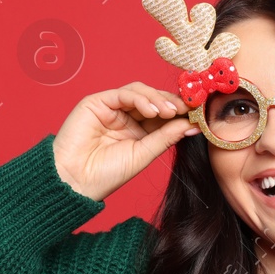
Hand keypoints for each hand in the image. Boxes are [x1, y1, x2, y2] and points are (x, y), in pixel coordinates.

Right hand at [52, 82, 196, 201]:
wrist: (76, 181)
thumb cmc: (106, 174)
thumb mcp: (144, 154)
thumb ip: (166, 137)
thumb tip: (192, 124)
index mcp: (138, 131)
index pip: (162, 113)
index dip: (180, 111)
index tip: (199, 114)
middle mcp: (125, 117)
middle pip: (153, 99)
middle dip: (172, 102)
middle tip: (189, 107)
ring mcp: (111, 108)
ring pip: (140, 92)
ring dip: (158, 99)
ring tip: (170, 111)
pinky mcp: (97, 102)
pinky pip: (123, 93)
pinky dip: (140, 99)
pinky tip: (152, 111)